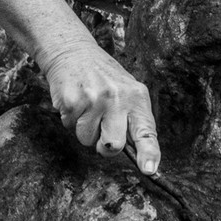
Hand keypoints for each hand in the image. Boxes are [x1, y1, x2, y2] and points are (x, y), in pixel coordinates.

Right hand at [37, 37, 160, 174]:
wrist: (73, 51)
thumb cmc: (103, 78)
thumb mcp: (127, 91)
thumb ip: (132, 119)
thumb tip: (135, 153)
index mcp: (137, 97)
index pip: (146, 131)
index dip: (149, 153)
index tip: (149, 169)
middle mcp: (118, 98)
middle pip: (113, 145)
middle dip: (105, 146)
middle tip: (101, 127)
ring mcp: (94, 100)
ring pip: (87, 140)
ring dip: (84, 129)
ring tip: (87, 107)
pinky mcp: (72, 102)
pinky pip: (70, 127)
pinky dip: (71, 119)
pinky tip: (75, 102)